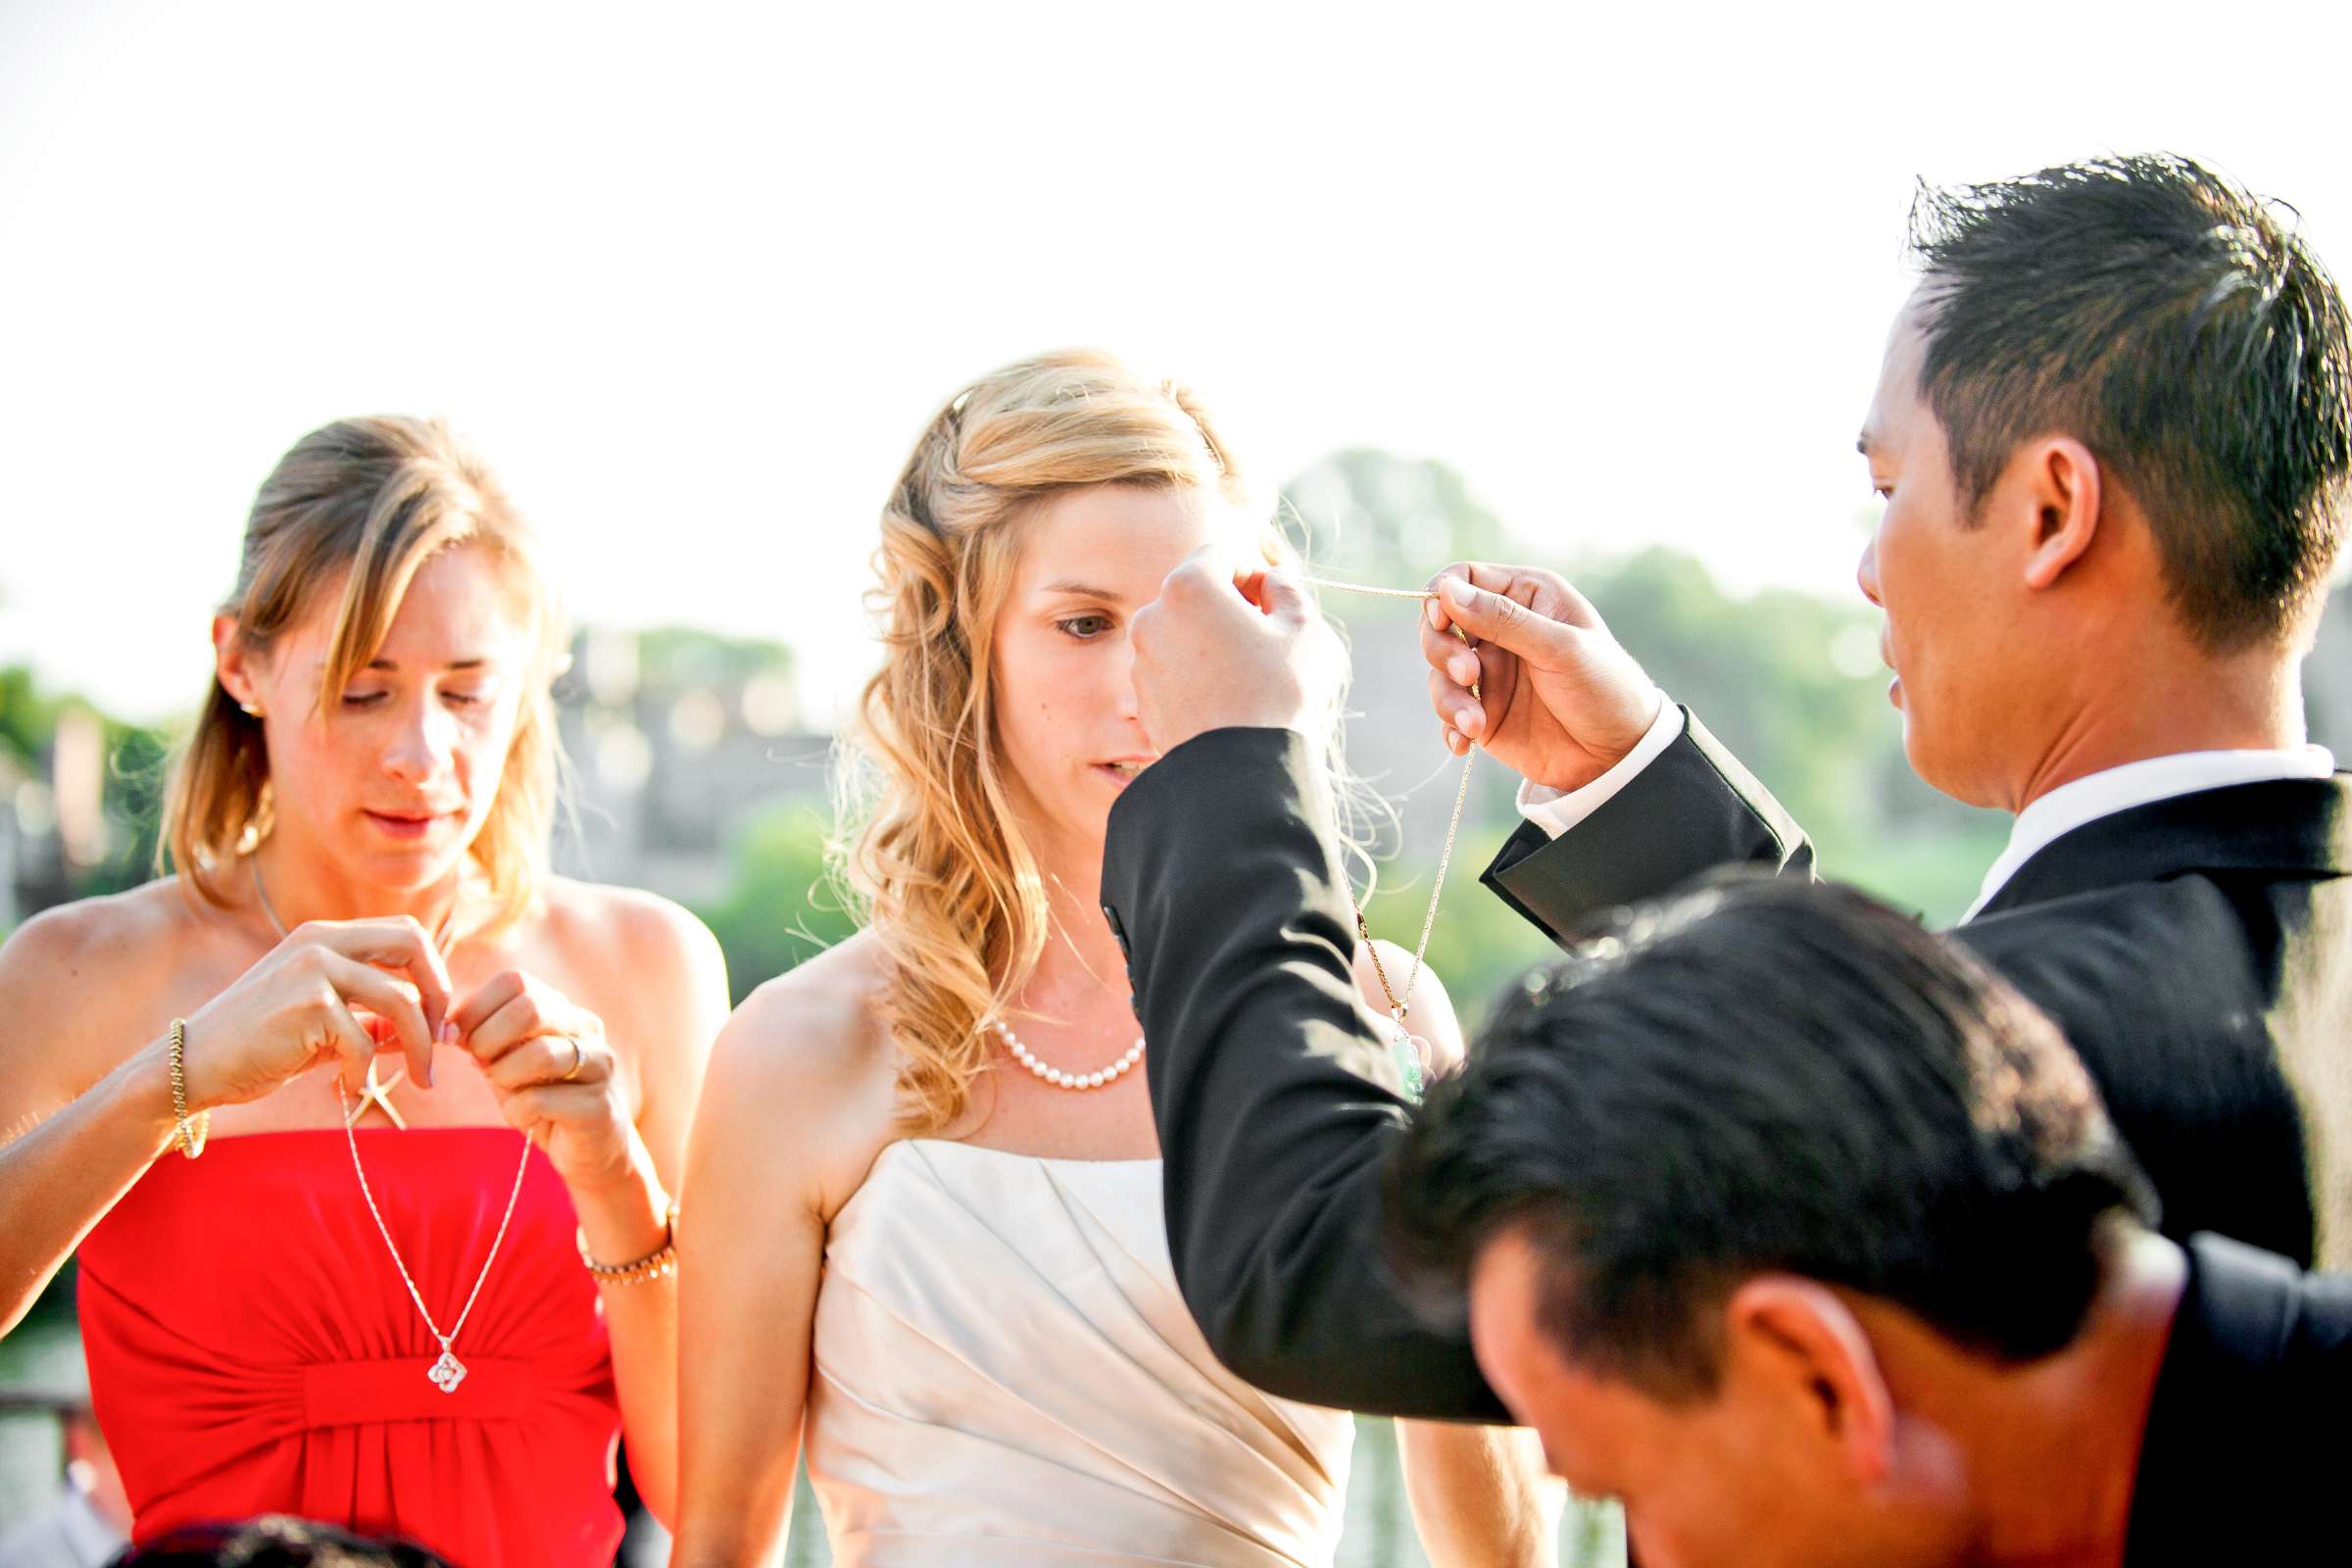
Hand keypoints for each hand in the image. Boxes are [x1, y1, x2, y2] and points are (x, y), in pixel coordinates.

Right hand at [179, 917, 449, 1110]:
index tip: (437, 1019)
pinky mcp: (308, 1006)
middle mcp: (321, 942)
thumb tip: (436, 1032)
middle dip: (439, 994)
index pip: (406, 933)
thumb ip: (376, 1020)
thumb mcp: (326, 1026)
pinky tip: (347, 1084)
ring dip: (420, 1046)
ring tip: (422, 1078)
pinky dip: (365, 1070)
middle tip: (441, 1040)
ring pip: (401, 1001)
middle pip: (414, 945)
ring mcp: (314, 970)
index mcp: (326, 937)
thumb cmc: (259, 1047)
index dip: (433, 974)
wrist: (191, 1067)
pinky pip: (365, 1042)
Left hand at [449, 969, 649, 1202]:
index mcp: (563, 1010)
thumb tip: (446, 1028)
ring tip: (505, 1092)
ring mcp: (599, 1065)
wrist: (591, 1151)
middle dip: (487, 1039)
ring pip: (540, 1053)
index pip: (514, 981)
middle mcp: (587, 1029)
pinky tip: (526, 1119)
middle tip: (479, 1066)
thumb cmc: (544, 1102)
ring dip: (504, 1076)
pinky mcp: (598, 1106)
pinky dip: (517, 1112)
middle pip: (530, 1008)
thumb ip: (484, 1039)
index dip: (474, 1007)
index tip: (456, 1039)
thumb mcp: (508, 1064)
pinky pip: (540, 1100)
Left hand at [1129, 546, 1345, 753]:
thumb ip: (1288, 589)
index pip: (1222, 554)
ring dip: (1213, 640)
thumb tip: (1272, 581)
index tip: (1276, 601)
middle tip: (1267, 636)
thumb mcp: (1304, 628)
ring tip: (1248, 674)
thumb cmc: (1278, 693)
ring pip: (1183, 632)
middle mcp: (1152, 616)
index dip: (1255, 571)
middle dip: (1231, 605)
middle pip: (1197, 592)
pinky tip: (1228, 700)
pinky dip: (1197, 674)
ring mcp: (1141, 660)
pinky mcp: (1142, 698)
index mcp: (1189, 586)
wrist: (1241, 771)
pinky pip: (1174, 670)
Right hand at [1422, 562, 1662, 792]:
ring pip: (1439, 673)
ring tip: (1474, 724)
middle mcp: (1501, 630)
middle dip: (1442, 650)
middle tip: (1468, 675)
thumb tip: (1447, 591)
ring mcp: (1490, 673)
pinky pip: (1448, 714)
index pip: (1463, 578)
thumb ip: (1504, 620)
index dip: (1442, 596)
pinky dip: (1450, 728)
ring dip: (1448, 698)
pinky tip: (1464, 743)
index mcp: (1525, 597)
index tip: (1441, 621)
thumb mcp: (1560, 647)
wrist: (1619, 755)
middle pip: (1440, 625)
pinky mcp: (1483, 712)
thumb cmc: (1604, 687)